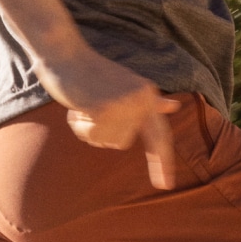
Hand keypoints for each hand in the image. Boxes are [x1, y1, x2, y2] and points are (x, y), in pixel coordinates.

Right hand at [36, 45, 180, 190]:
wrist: (67, 55)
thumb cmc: (94, 71)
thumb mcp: (129, 85)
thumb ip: (151, 101)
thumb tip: (173, 106)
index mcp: (149, 96)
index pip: (160, 136)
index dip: (163, 162)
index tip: (165, 186)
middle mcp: (141, 101)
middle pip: (122, 142)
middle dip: (102, 131)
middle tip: (89, 108)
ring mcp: (124, 106)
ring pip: (106, 141)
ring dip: (90, 127)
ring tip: (85, 104)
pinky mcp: (104, 109)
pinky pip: (92, 135)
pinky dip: (80, 124)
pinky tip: (78, 105)